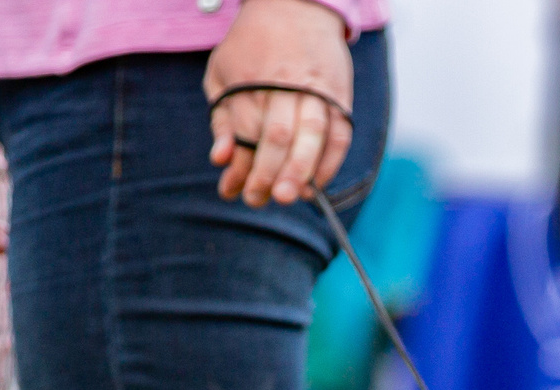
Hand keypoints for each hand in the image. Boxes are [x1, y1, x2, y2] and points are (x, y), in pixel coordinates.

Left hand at [206, 0, 355, 207]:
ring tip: (293, 197)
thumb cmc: (252, 46)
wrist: (295, 6)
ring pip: (312, 136)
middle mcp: (283, 86)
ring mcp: (315, 90)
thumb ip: (220, 119)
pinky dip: (331, 162)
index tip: (236, 191)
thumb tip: (221, 160)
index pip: (246, 133)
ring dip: (302, 172)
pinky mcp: (338, 95)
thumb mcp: (222, 73)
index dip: (241, 166)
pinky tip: (317, 183)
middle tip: (263, 200)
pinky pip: (340, 134)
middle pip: (278, 137)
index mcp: (250, 82)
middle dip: (270, 174)